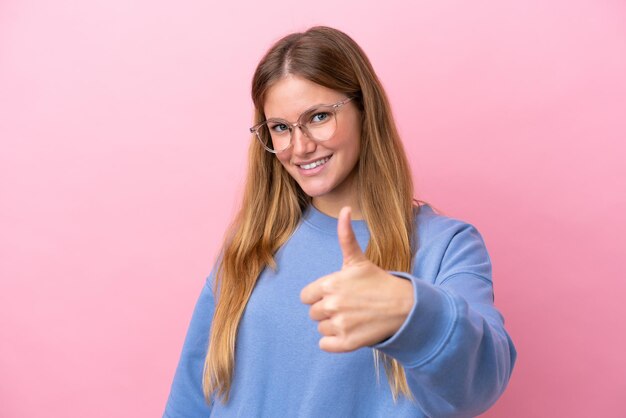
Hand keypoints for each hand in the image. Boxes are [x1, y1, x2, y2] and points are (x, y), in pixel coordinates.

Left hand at [300, 206, 414, 352]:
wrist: (404, 306)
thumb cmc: (378, 281)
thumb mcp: (358, 260)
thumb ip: (345, 236)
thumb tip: (344, 208)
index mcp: (329, 284)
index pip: (306, 297)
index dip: (319, 295)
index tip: (336, 293)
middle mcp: (332, 304)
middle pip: (313, 313)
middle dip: (328, 310)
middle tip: (349, 305)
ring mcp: (340, 324)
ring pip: (321, 329)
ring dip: (333, 326)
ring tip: (353, 317)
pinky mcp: (347, 343)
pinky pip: (325, 345)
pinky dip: (334, 342)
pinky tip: (350, 331)